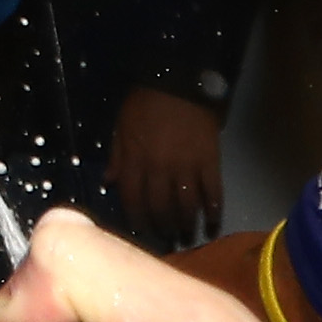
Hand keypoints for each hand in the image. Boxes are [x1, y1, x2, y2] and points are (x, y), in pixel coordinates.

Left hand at [108, 88, 221, 239]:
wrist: (179, 81)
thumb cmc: (145, 102)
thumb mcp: (121, 125)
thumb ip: (116, 155)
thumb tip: (107, 182)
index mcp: (135, 160)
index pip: (132, 199)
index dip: (136, 220)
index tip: (140, 231)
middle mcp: (159, 169)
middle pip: (160, 208)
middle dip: (162, 228)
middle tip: (166, 239)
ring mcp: (186, 166)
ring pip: (186, 205)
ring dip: (186, 225)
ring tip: (187, 237)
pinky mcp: (209, 161)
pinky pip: (212, 191)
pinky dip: (214, 209)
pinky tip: (213, 222)